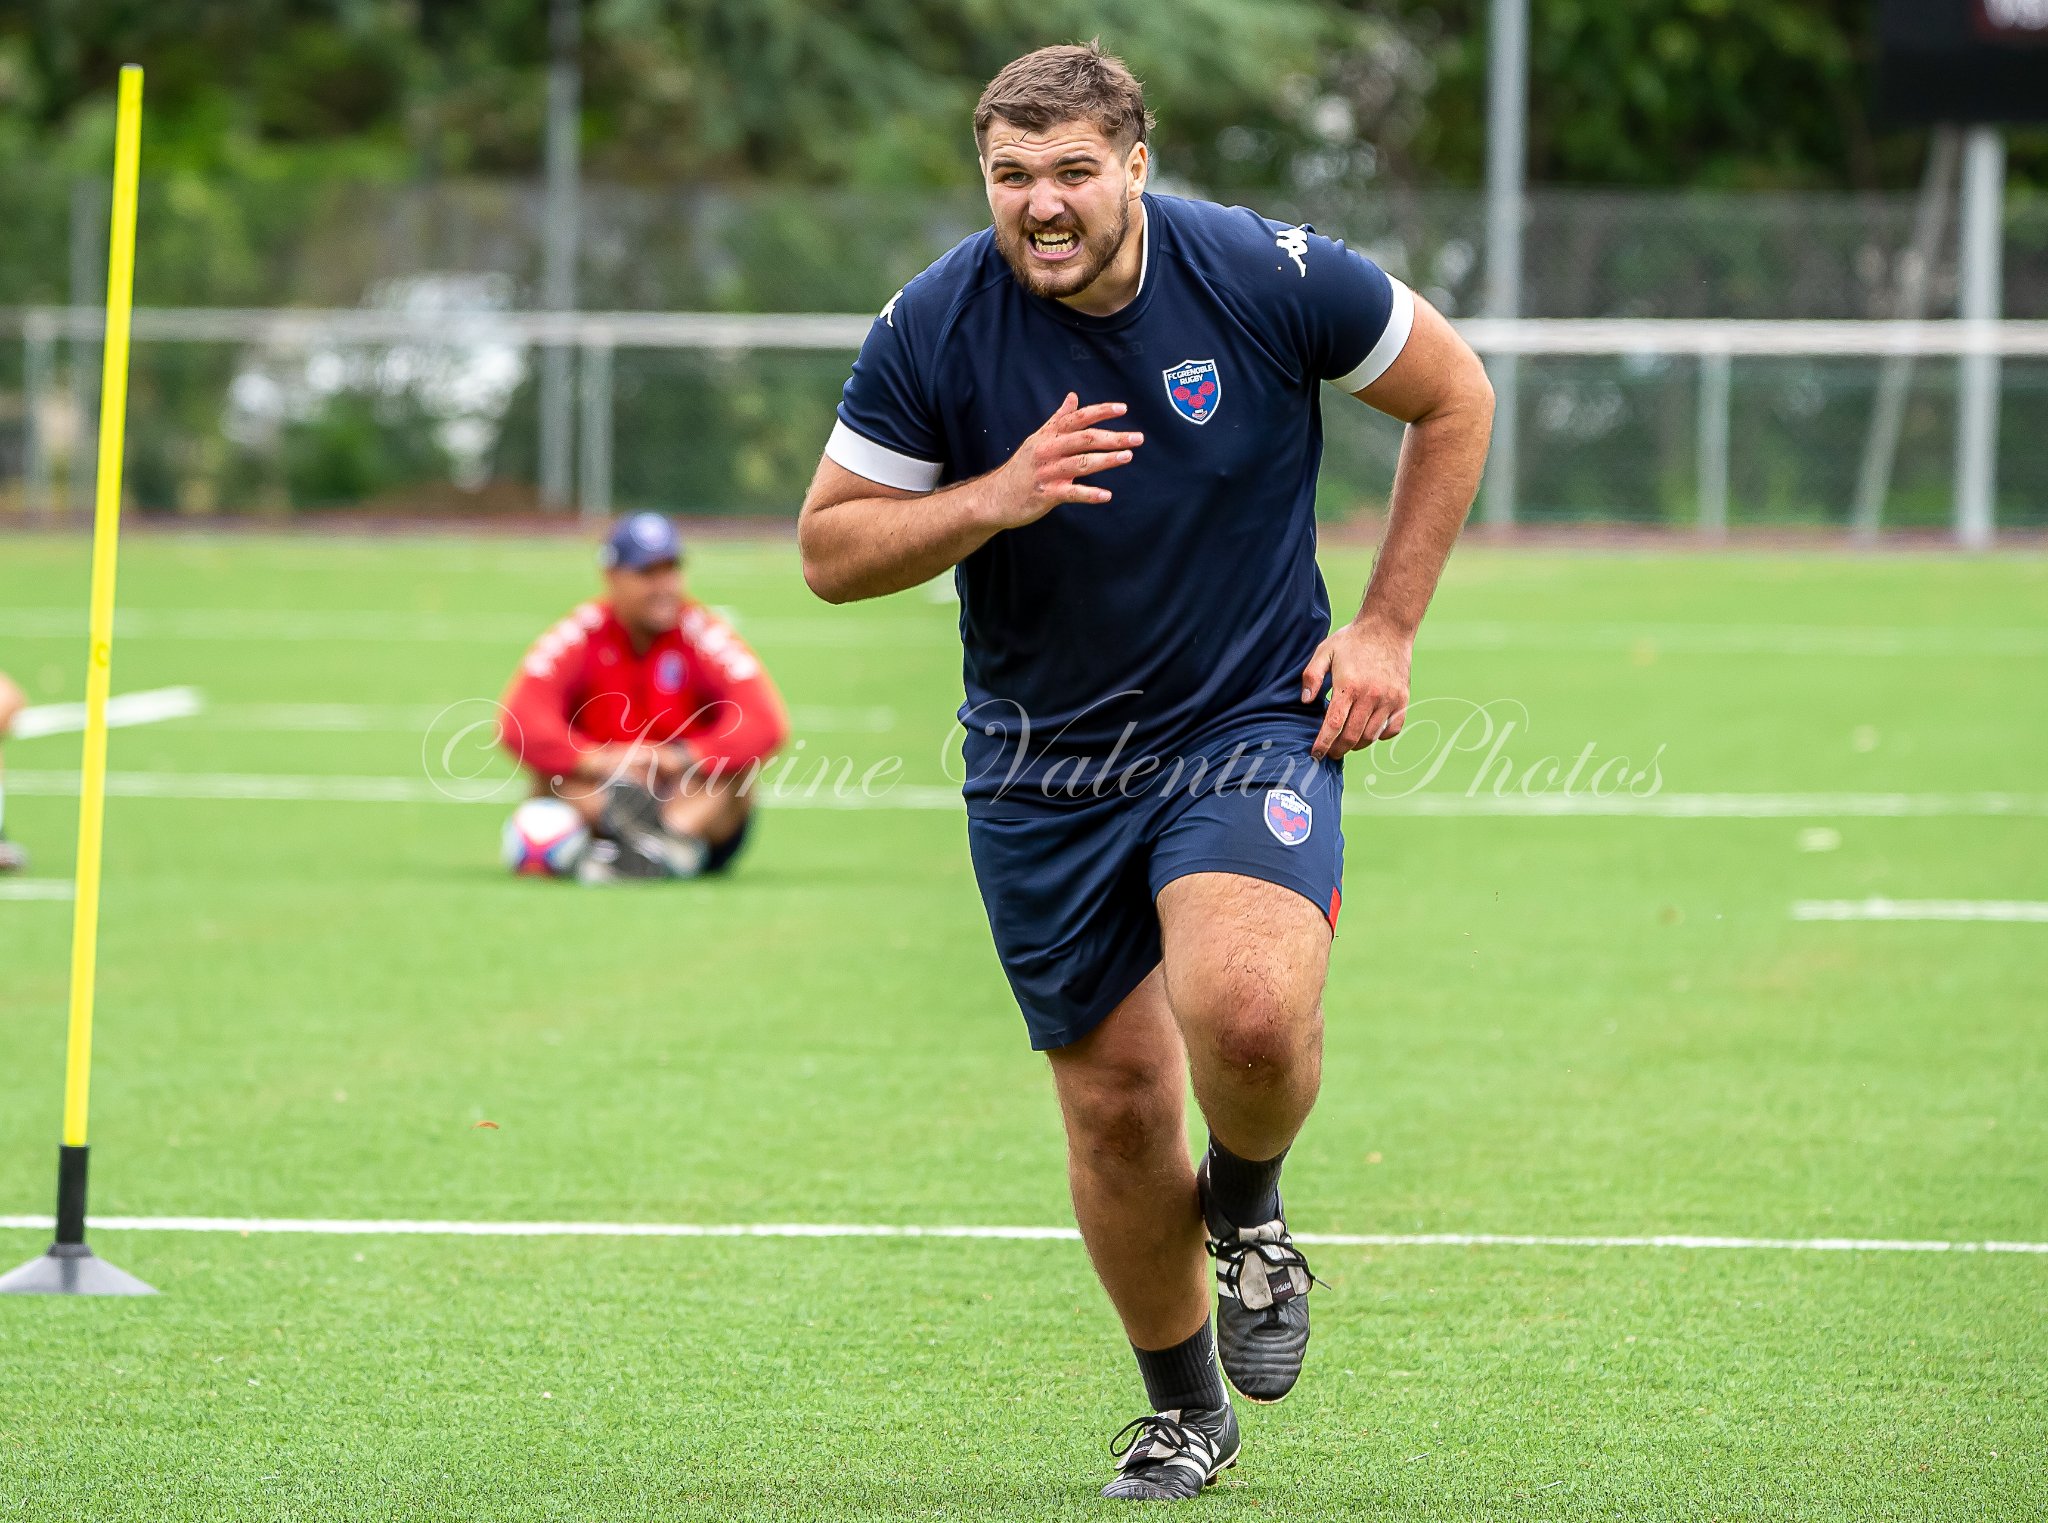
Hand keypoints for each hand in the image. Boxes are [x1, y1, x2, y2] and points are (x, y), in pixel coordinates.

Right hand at [984, 393, 1142, 528]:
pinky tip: (1107, 495)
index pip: (1078, 418)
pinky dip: (1090, 494)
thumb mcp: (1037, 439)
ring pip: (1081, 463)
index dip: (1101, 412)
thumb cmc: (1022, 468)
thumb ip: (1058, 419)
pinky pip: (1072, 494)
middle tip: (1137, 438)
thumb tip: (1073, 397)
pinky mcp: (1047, 495)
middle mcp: (1048, 450)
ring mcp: (1047, 473)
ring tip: (1127, 457)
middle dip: (1113, 437)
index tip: (1123, 409)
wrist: (995, 497)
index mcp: (1048, 435)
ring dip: (1106, 460)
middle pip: (1084, 439)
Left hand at [1300, 618, 1412, 759]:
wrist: (1388, 627)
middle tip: (1331, 752)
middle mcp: (1371, 696)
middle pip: (1352, 736)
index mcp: (1349, 686)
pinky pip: (1392, 729)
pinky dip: (1381, 736)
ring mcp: (1389, 699)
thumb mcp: (1325, 651)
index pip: (1334, 725)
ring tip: (1347, 742)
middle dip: (1338, 749)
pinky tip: (1370, 731)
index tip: (1316, 755)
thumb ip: (1312, 676)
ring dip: (1357, 744)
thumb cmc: (1352, 640)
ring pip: (1372, 736)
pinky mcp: (1402, 699)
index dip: (1323, 743)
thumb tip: (1306, 701)